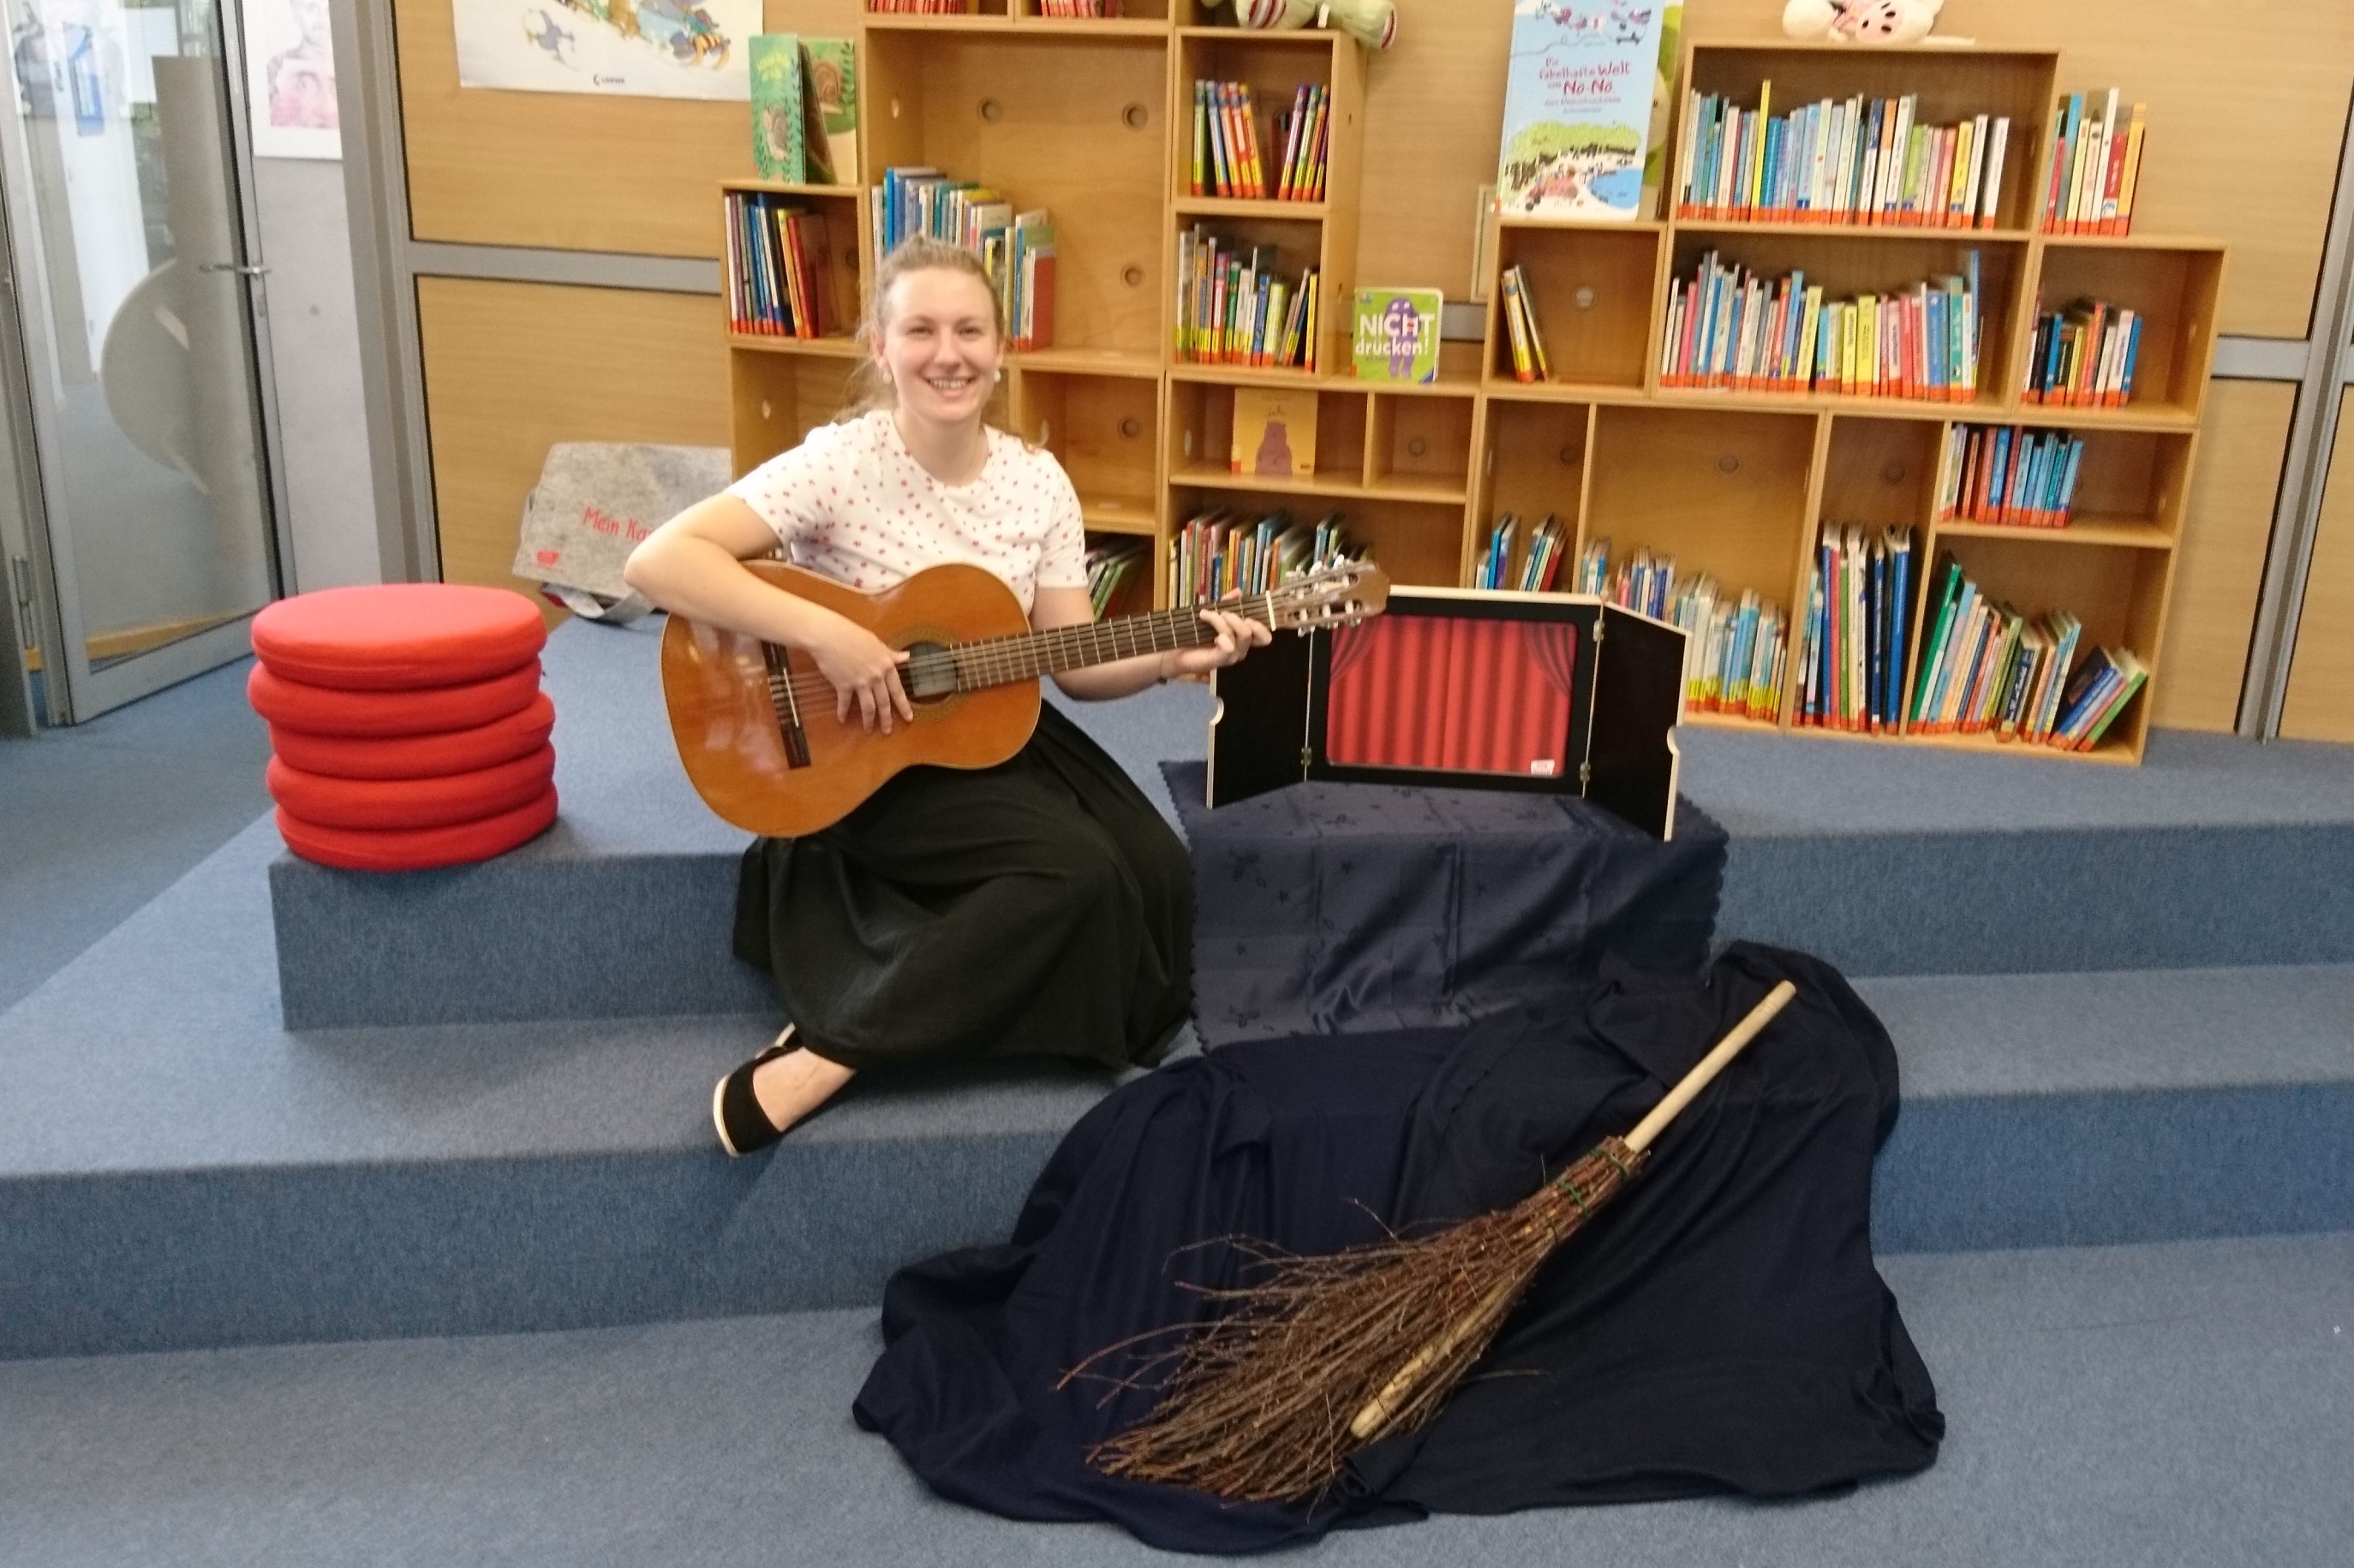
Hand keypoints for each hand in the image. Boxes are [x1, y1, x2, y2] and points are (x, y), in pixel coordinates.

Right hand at [805, 613, 913, 732]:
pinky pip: (845, 702)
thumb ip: (890, 654)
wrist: (830, 635)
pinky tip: (842, 719)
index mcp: (886, 666)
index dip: (903, 706)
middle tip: (888, 731)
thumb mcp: (876, 643)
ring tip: (869, 730)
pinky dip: (843, 711)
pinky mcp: (843, 685)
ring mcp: (860, 682)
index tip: (909, 718)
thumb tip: (906, 656)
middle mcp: (875, 677)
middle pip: (884, 703)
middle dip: (886, 719)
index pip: (898, 690)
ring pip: (868, 707)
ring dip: (869, 721)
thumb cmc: (853, 635)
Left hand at [1165, 608, 1272, 679]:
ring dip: (1222, 621)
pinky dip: (1222, 635)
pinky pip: (1229, 647)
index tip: (1246, 615)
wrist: (1174, 650)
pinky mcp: (1219, 661)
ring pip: (1240, 636)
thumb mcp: (1213, 614)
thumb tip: (1238, 591)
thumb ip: (1226, 604)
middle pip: (1252, 633)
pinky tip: (1212, 636)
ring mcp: (1231, 657)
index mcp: (1241, 639)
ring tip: (1205, 615)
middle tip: (1221, 613)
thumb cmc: (1194, 633)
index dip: (1261, 626)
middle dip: (1237, 618)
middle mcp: (1240, 649)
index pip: (1264, 637)